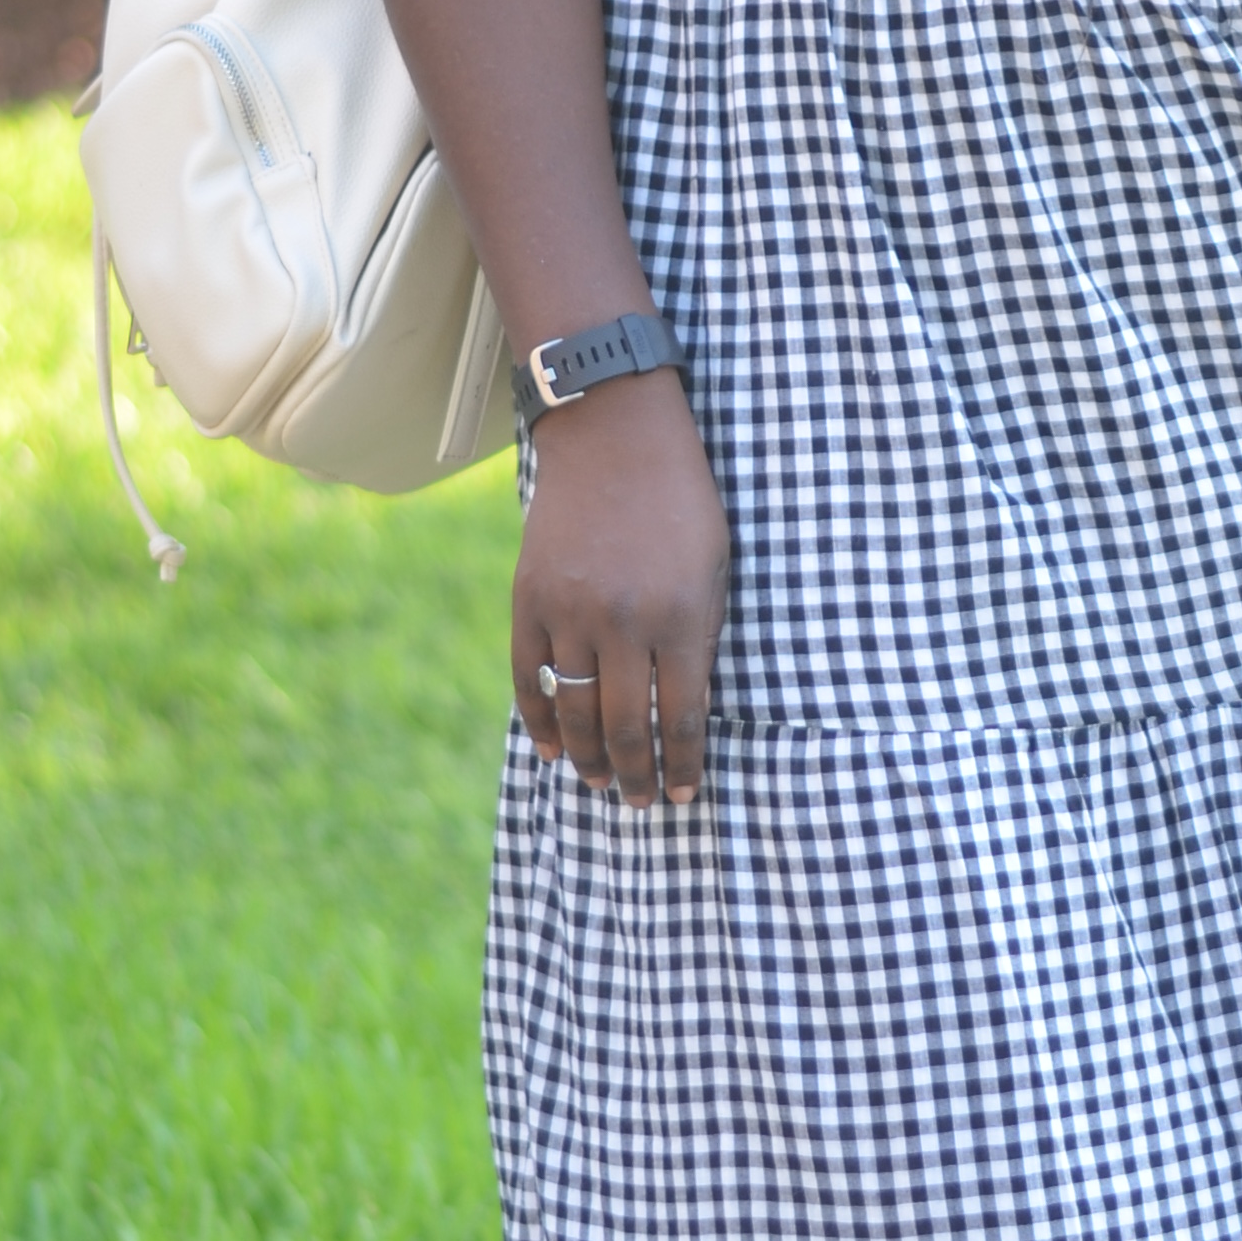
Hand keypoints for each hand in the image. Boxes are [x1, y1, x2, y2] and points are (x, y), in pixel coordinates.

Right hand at [515, 376, 729, 806]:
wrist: (613, 436)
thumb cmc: (681, 501)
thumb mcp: (714, 567)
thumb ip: (701, 636)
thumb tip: (685, 710)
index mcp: (680, 617)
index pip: (681, 720)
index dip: (681, 767)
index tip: (681, 796)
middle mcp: (623, 623)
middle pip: (625, 728)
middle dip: (634, 776)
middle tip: (637, 803)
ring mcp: (570, 612)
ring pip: (574, 712)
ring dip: (588, 758)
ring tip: (600, 783)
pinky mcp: (528, 599)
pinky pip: (527, 678)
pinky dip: (539, 721)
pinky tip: (554, 749)